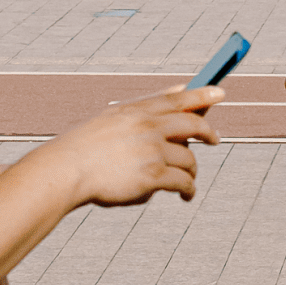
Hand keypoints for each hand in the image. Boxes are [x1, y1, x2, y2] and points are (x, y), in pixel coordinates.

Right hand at [50, 85, 222, 208]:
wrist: (65, 172)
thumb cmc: (85, 147)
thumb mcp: (114, 118)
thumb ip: (148, 106)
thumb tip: (181, 89)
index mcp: (137, 110)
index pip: (177, 98)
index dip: (202, 94)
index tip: (220, 92)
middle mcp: (148, 126)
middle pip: (193, 124)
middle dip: (208, 132)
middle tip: (215, 140)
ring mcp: (152, 150)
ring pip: (189, 159)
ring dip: (191, 171)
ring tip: (186, 181)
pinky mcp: (153, 175)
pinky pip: (183, 181)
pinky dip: (187, 189)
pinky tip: (185, 195)